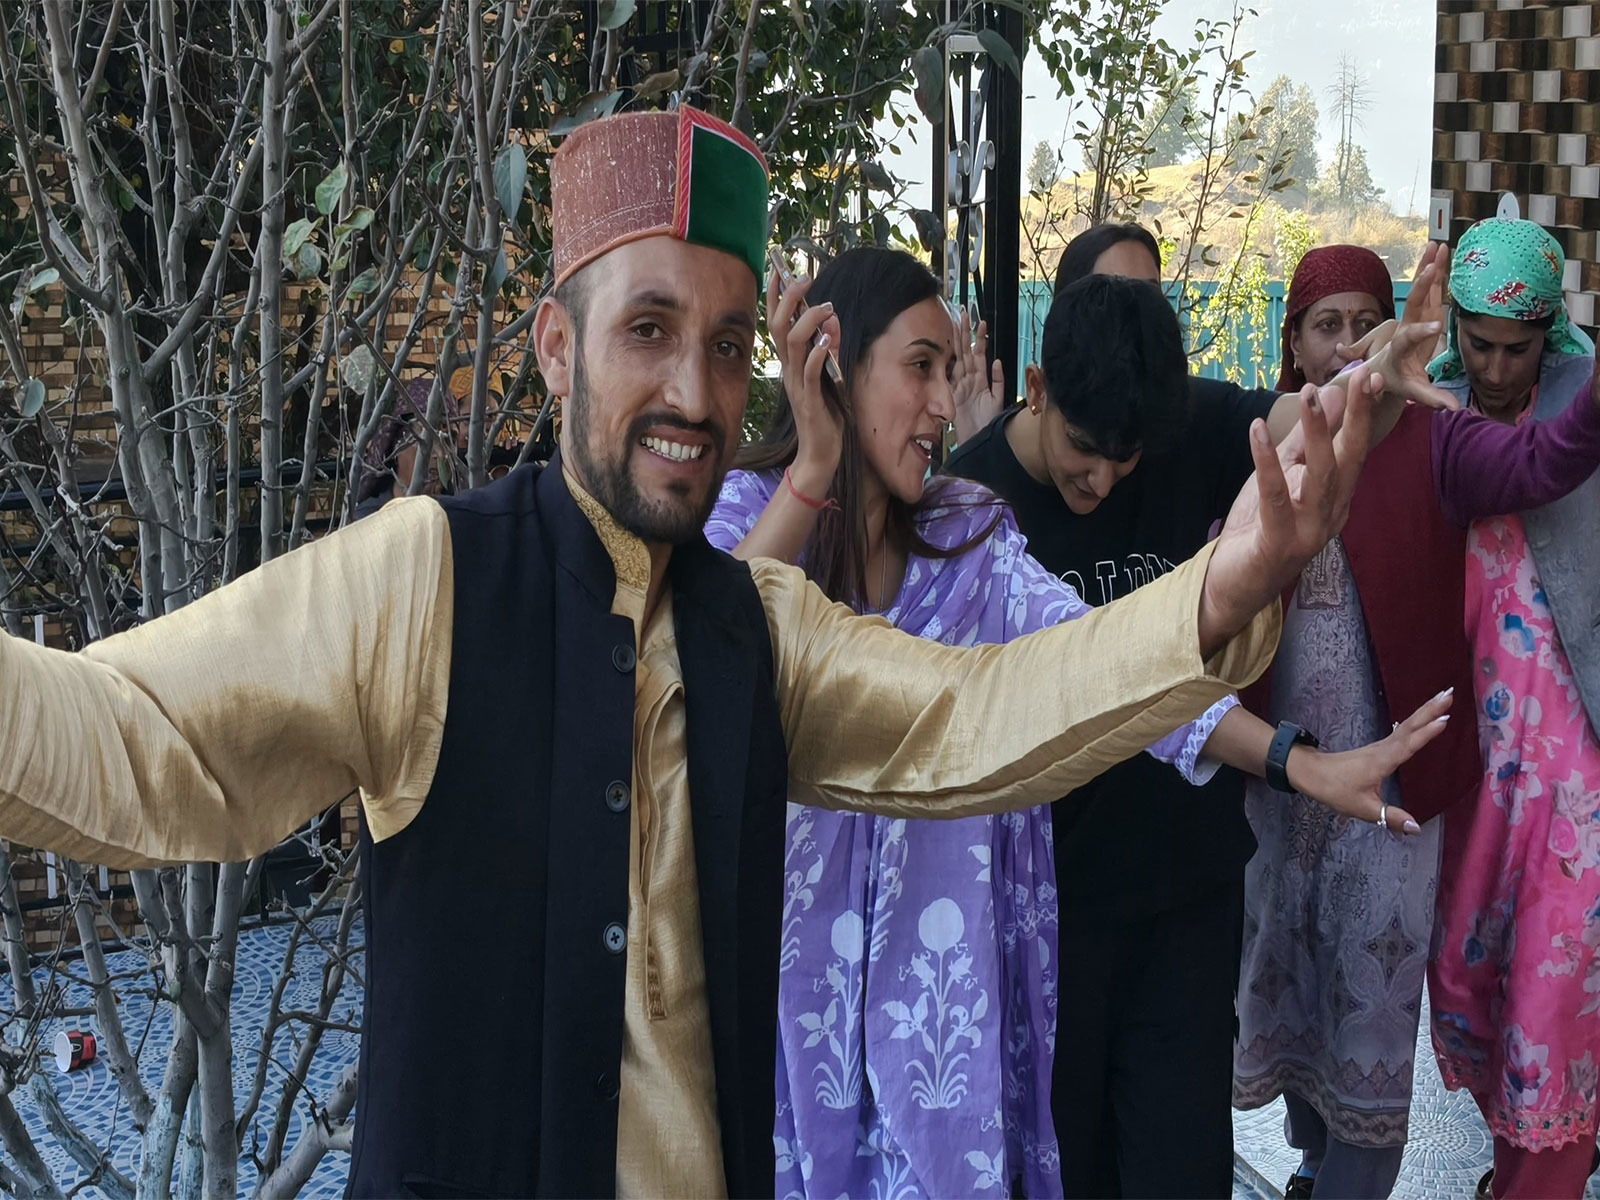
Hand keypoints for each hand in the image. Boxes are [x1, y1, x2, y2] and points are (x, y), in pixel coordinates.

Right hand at [767, 266, 843, 494]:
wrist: (820, 454)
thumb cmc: (824, 415)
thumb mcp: (826, 375)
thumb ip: (826, 348)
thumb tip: (830, 320)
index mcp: (790, 363)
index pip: (778, 323)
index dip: (777, 296)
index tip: (780, 268)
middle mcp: (789, 371)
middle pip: (779, 327)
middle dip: (790, 299)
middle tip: (806, 279)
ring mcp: (797, 386)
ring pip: (793, 345)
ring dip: (809, 322)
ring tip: (827, 308)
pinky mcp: (809, 401)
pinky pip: (809, 374)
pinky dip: (817, 355)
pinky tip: (827, 342)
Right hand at [951, 308, 1004, 442]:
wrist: (979, 442)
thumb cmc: (987, 424)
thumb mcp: (997, 400)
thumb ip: (998, 381)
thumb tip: (997, 361)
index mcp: (978, 380)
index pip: (977, 354)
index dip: (978, 338)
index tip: (979, 321)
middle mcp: (969, 381)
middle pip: (966, 352)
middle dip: (965, 333)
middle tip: (963, 313)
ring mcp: (961, 386)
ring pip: (962, 359)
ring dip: (962, 341)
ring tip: (962, 323)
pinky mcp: (956, 395)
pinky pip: (961, 378)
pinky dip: (968, 368)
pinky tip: (972, 355)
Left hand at [1198, 365, 1381, 656]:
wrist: (1232, 586)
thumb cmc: (1259, 527)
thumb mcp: (1281, 477)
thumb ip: (1303, 442)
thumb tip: (1329, 396)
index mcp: (1336, 499)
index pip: (1356, 451)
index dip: (1364, 414)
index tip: (1371, 376)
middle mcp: (1331, 515)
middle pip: (1349, 460)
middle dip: (1357, 418)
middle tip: (1361, 378)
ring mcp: (1308, 532)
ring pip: (1320, 477)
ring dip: (1316, 434)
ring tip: (1310, 395)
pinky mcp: (1278, 544)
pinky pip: (1276, 498)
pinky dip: (1267, 464)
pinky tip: (1257, 432)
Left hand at [1285, 689, 1453, 833]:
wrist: (1310, 773)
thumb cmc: (1335, 789)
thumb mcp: (1363, 808)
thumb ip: (1391, 817)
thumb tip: (1417, 828)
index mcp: (1383, 760)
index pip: (1409, 744)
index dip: (1427, 733)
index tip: (1445, 718)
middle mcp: (1384, 748)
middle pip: (1411, 725)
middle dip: (1431, 709)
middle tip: (1450, 693)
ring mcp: (1381, 746)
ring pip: (1407, 725)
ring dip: (1425, 711)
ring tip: (1443, 698)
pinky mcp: (1378, 748)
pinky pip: (1402, 731)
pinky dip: (1415, 722)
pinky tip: (1423, 718)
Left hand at [1342, 241, 1456, 412]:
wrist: (1378, 370)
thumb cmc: (1394, 382)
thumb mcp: (1412, 392)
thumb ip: (1431, 399)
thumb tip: (1455, 410)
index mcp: (1400, 347)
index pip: (1409, 338)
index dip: (1421, 333)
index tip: (1436, 327)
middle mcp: (1405, 328)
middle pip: (1412, 305)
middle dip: (1422, 287)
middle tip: (1432, 268)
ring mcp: (1413, 317)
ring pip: (1420, 291)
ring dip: (1428, 269)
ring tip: (1437, 246)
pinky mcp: (1421, 313)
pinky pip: (1429, 290)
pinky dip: (1436, 272)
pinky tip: (1442, 252)